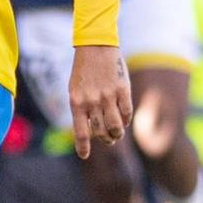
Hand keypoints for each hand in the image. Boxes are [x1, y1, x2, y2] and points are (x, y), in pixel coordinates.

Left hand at [68, 45, 132, 160]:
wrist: (95, 46)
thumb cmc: (84, 70)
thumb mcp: (75, 90)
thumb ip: (81, 109)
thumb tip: (92, 130)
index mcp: (77, 102)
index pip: (81, 132)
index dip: (83, 147)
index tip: (84, 156)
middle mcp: (92, 102)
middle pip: (101, 132)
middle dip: (106, 139)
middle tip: (109, 139)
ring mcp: (108, 96)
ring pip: (116, 126)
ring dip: (117, 134)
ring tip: (117, 133)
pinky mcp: (122, 89)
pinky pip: (127, 113)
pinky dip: (126, 119)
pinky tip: (124, 118)